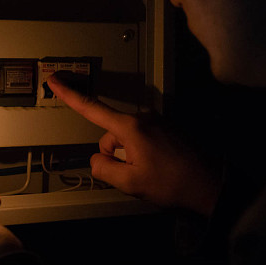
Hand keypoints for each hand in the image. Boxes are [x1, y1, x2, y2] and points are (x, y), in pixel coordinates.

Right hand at [47, 73, 218, 215]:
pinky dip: (143, 154)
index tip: (54, 80)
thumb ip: (103, 168)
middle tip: (135, 175)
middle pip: (110, 134)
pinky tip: (160, 168)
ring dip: (131, 156)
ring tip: (152, 174)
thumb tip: (98, 158)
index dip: (69, 95)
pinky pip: (143, 139)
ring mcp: (157, 121)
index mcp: (131, 127)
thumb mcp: (130, 183)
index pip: (91, 108)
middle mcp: (143, 117)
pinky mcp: (168, 128)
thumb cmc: (172, 184)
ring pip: (127, 139)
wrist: (211, 185)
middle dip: (115, 154)